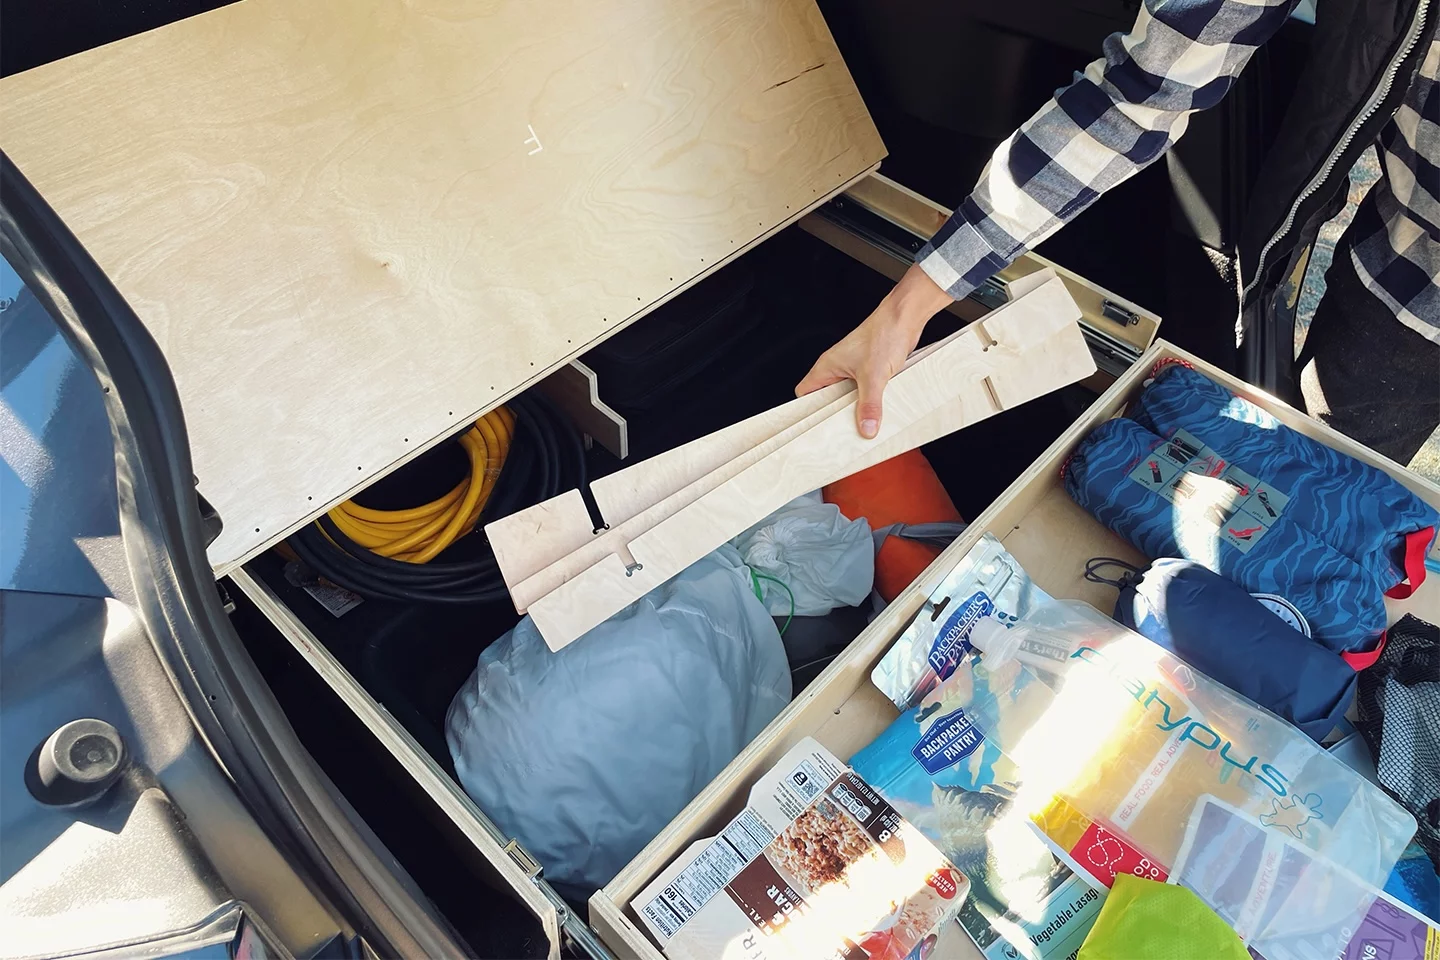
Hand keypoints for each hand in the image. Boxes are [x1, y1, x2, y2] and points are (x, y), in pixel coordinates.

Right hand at [796, 264, 952, 437]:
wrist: (905, 318)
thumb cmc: (883, 334)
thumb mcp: (875, 376)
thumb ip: (870, 405)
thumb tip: (866, 428)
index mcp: (827, 366)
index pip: (804, 393)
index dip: (807, 411)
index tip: (817, 427)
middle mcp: (837, 368)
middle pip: (827, 399)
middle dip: (836, 415)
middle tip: (844, 429)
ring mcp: (853, 370)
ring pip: (847, 397)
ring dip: (856, 408)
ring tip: (864, 420)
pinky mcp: (869, 371)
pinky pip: (863, 392)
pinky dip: (870, 401)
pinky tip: (879, 408)